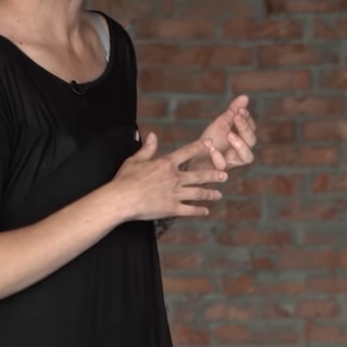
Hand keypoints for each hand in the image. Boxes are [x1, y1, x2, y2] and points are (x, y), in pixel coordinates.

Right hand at [106, 133, 229, 221]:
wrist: (121, 199)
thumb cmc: (125, 179)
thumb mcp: (135, 160)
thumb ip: (147, 148)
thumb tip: (152, 135)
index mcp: (166, 164)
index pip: (187, 152)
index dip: (200, 146)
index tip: (210, 143)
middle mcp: (174, 178)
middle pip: (199, 175)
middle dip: (214, 175)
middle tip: (224, 175)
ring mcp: (175, 194)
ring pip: (198, 193)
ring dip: (210, 193)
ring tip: (219, 194)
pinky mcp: (172, 208)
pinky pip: (189, 209)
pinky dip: (199, 210)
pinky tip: (206, 211)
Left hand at [197, 95, 257, 171]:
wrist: (194, 157)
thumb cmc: (212, 140)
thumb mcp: (221, 123)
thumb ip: (233, 111)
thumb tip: (245, 97)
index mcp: (243, 139)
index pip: (251, 128)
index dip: (247, 119)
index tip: (240, 109)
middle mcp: (242, 151)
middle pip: (252, 141)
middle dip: (245, 128)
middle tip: (237, 117)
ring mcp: (233, 162)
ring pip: (247, 157)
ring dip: (240, 145)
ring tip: (230, 134)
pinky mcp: (220, 170)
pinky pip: (223, 166)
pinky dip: (218, 157)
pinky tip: (211, 147)